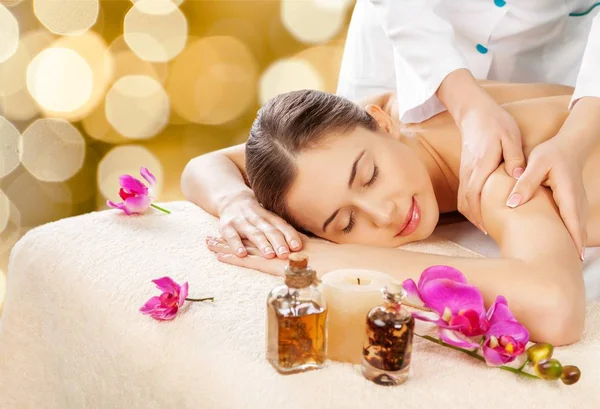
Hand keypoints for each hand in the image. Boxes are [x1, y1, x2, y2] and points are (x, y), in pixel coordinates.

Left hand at [206, 235, 342, 276]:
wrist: (343, 264)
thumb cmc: (338, 267)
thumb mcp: (324, 266)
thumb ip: (313, 265)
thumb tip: (315, 268)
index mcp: (290, 248)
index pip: (264, 242)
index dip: (247, 240)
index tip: (232, 237)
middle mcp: (281, 250)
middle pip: (251, 243)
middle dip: (230, 241)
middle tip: (210, 238)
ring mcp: (278, 256)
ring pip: (248, 249)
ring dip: (227, 247)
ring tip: (208, 243)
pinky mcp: (276, 265)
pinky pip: (253, 261)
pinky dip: (237, 258)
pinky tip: (221, 257)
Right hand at [218, 192, 302, 258]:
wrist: (230, 199)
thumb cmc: (255, 214)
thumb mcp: (268, 218)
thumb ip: (282, 229)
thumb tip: (304, 244)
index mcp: (269, 216)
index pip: (282, 225)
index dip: (290, 235)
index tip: (297, 247)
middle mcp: (256, 218)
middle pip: (269, 230)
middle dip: (278, 242)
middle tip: (285, 254)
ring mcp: (241, 222)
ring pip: (253, 233)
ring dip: (262, 244)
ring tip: (269, 255)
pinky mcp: (226, 227)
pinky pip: (232, 236)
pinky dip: (236, 245)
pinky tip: (241, 254)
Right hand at [457, 98, 525, 232]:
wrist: (474, 112)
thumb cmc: (494, 123)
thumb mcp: (510, 136)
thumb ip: (514, 157)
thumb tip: (518, 176)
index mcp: (481, 165)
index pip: (475, 196)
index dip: (480, 215)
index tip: (490, 228)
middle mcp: (469, 171)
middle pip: (465, 203)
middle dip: (476, 220)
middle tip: (490, 232)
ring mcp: (464, 171)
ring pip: (462, 200)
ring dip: (472, 215)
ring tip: (486, 225)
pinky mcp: (465, 171)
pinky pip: (464, 193)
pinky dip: (470, 206)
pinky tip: (482, 210)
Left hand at [507, 137, 587, 259]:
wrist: (569, 145)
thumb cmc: (552, 153)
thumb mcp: (536, 163)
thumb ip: (525, 182)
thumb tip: (512, 203)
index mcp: (567, 195)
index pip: (572, 223)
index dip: (572, 242)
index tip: (572, 261)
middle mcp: (576, 203)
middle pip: (577, 232)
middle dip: (572, 251)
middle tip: (564, 272)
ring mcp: (576, 205)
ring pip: (576, 230)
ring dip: (570, 246)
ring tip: (561, 267)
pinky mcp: (571, 205)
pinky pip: (571, 225)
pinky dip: (569, 237)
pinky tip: (559, 249)